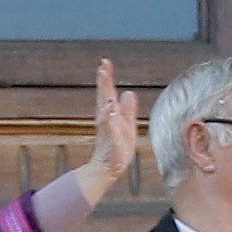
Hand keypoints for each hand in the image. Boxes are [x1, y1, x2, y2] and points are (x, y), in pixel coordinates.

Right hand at [82, 59, 145, 209]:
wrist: (108, 169)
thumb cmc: (118, 148)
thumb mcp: (127, 125)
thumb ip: (128, 109)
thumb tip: (129, 92)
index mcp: (111, 115)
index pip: (108, 93)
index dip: (107, 78)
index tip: (105, 62)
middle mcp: (107, 120)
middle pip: (104, 98)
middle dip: (104, 83)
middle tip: (102, 67)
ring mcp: (108, 132)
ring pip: (105, 113)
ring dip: (105, 99)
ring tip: (107, 87)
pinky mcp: (111, 144)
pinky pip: (110, 131)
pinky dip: (109, 121)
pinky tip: (110, 111)